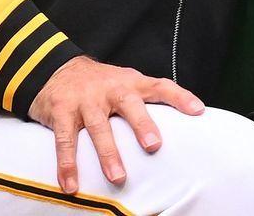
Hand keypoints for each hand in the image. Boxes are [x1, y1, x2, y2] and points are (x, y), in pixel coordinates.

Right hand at [28, 55, 204, 193]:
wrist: (56, 68)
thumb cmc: (100, 85)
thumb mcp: (124, 84)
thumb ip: (145, 101)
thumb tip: (180, 127)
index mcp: (131, 83)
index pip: (160, 86)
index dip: (180, 97)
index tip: (198, 111)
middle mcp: (110, 89)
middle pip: (129, 104)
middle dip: (142, 124)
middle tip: (153, 145)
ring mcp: (86, 100)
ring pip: (99, 126)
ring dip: (108, 153)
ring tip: (118, 177)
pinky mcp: (62, 110)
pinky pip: (65, 140)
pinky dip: (67, 164)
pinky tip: (71, 184)